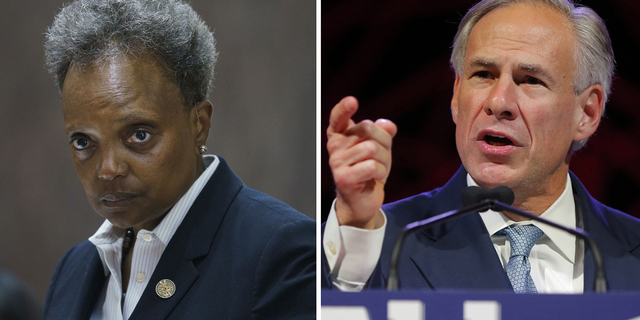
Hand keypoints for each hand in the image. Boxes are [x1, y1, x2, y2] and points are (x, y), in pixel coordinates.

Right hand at [327, 96, 396, 228]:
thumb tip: (388, 125)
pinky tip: (374, 178)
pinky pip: (371, 166)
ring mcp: (336, 162)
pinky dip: (380, 172)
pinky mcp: (343, 178)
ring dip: (384, 160)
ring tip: (378, 170)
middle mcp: (334, 146)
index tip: (352, 101)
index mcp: (340, 135)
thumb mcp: (380, 148)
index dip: (343, 109)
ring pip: (371, 148)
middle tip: (382, 157)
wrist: (362, 201)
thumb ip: (383, 133)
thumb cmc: (369, 171)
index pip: (338, 118)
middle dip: (384, 142)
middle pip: (367, 129)